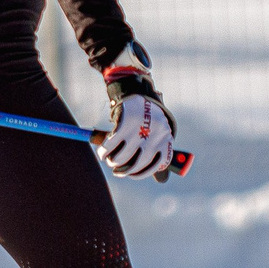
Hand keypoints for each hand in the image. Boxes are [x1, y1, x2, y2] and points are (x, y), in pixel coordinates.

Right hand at [98, 53, 176, 178]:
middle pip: (139, 163)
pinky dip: (104, 151)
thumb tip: (163, 181)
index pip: (159, 164)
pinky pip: (111, 145)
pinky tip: (102, 152)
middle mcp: (156, 134)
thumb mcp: (156, 131)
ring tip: (108, 159)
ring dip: (113, 161)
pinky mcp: (125, 123)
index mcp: (166, 137)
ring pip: (123, 157)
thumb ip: (159, 154)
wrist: (135, 87)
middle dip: (125, 170)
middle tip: (117, 171)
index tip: (132, 174)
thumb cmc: (146, 114)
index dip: (144, 172)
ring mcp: (140, 129)